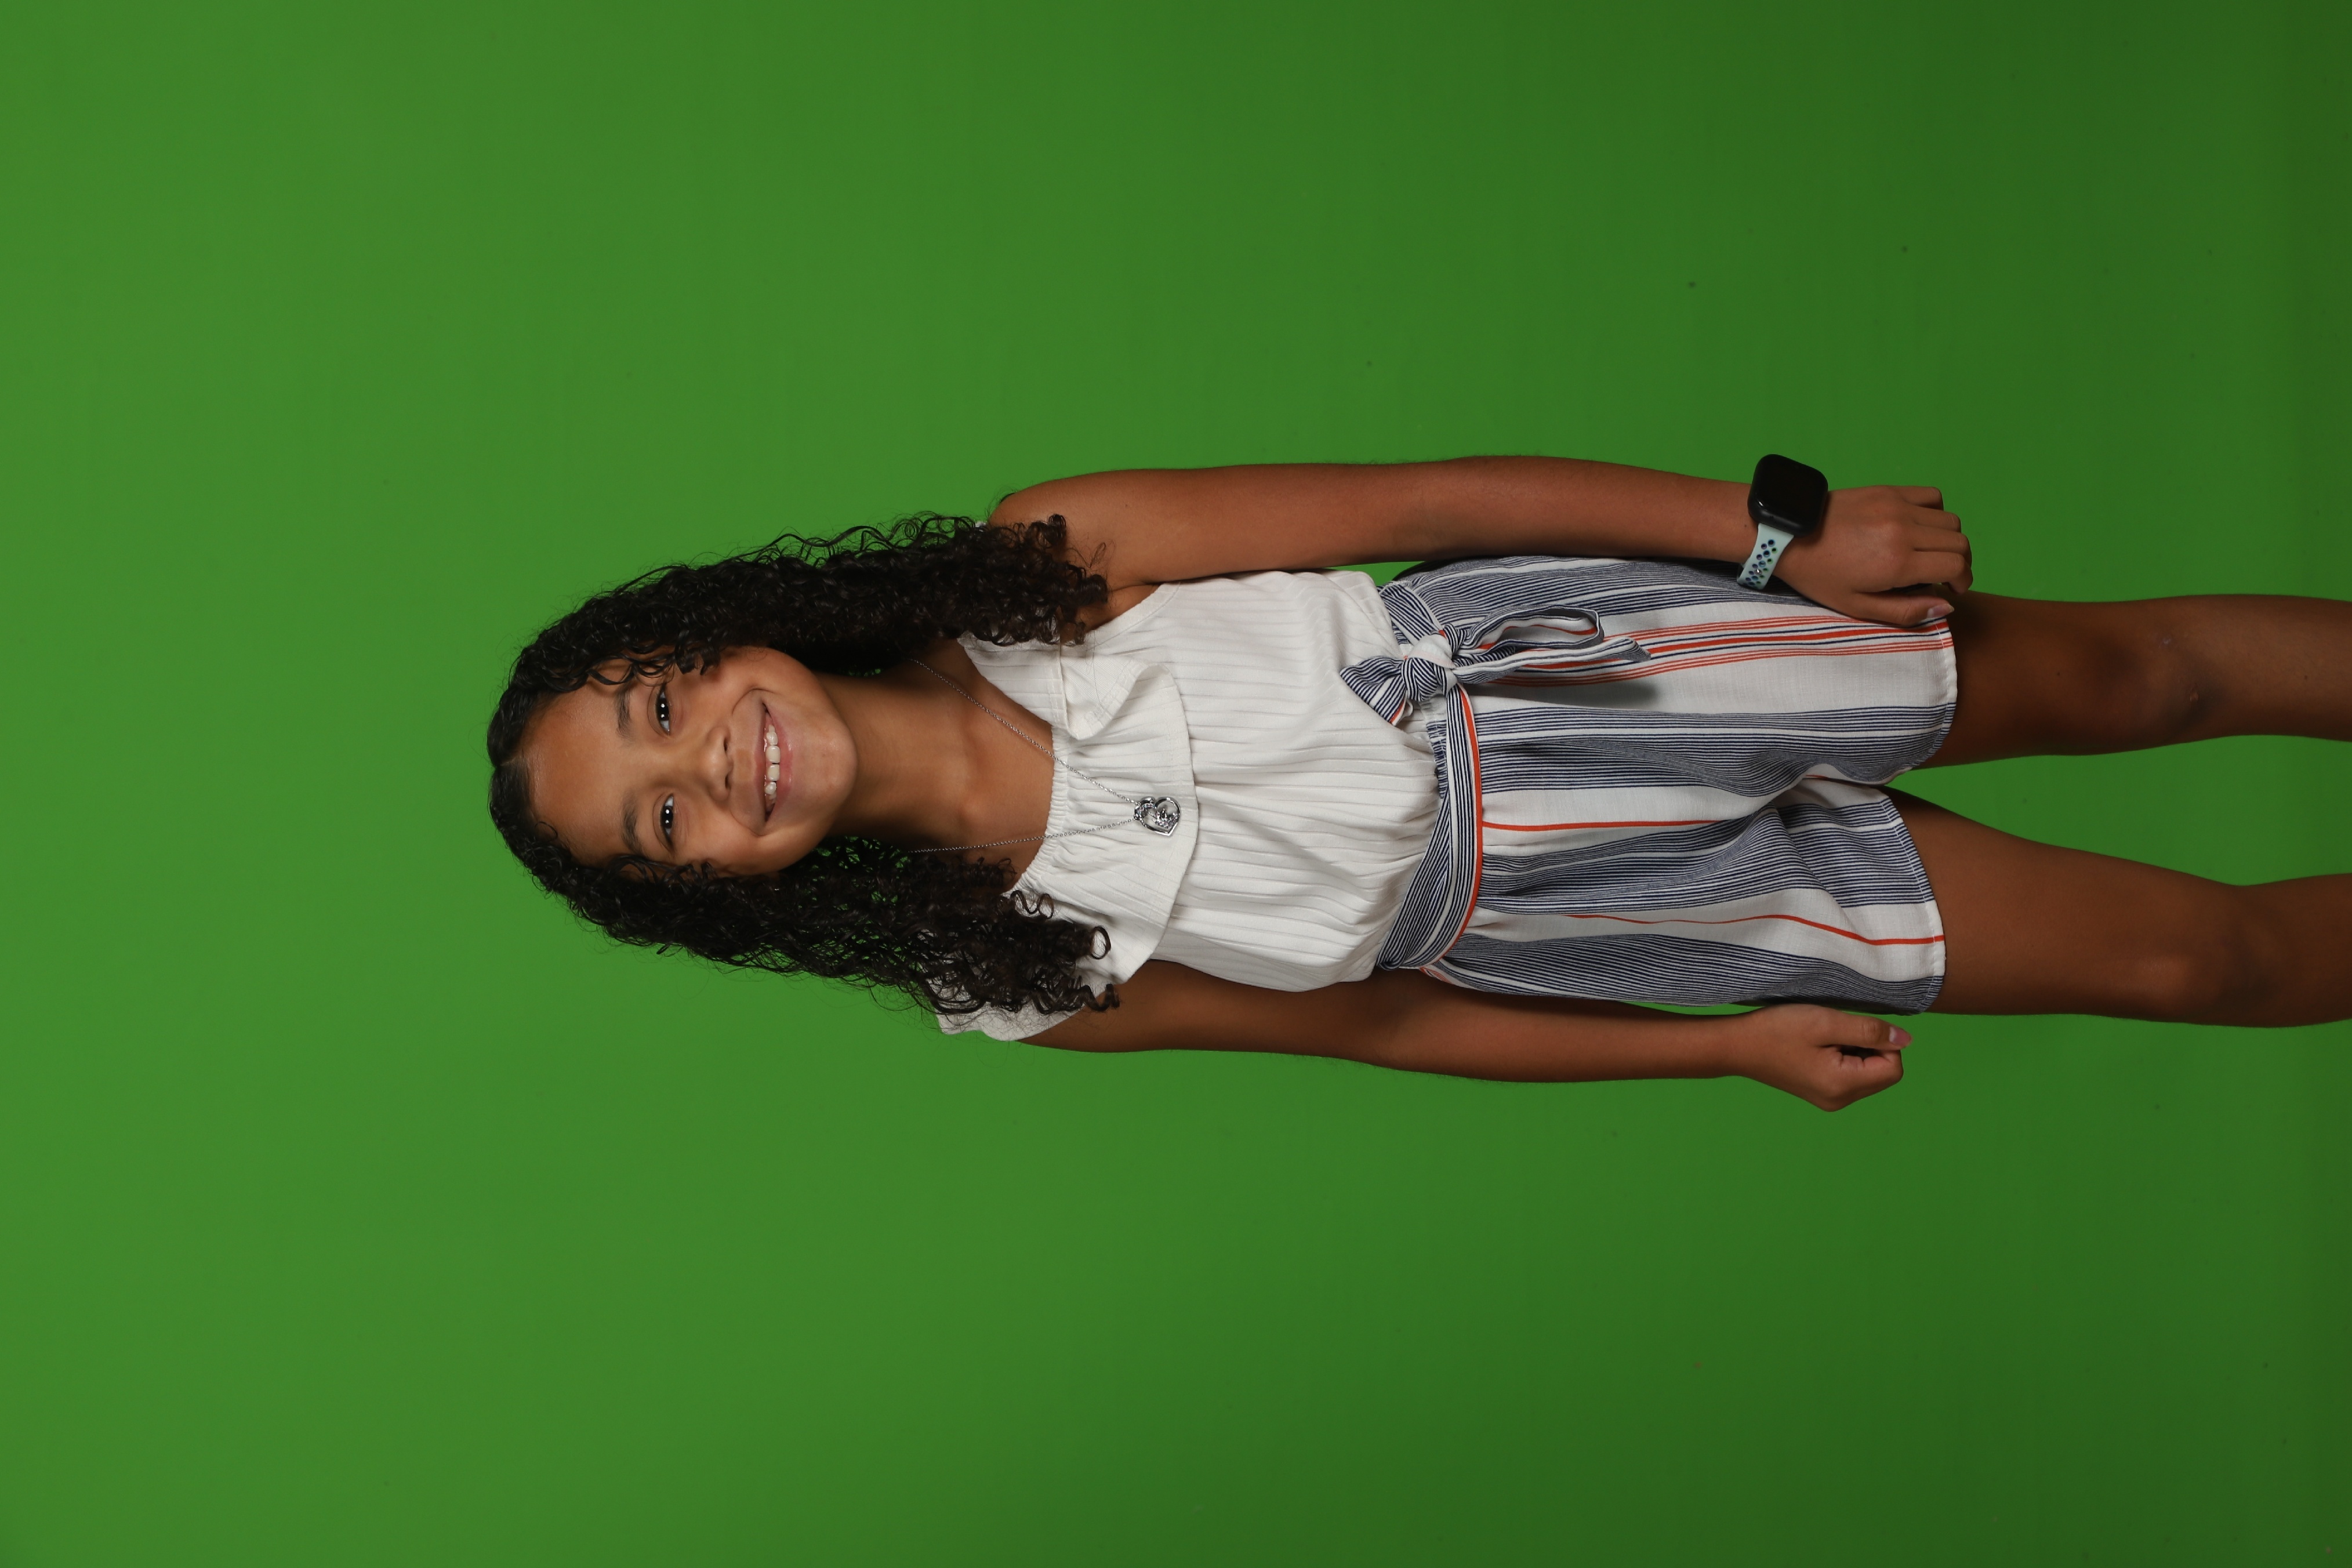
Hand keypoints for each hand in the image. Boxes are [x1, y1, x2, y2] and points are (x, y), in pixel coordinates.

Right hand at [1730, 1004, 1911, 1110]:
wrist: (1737, 1046)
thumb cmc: (1778, 1030)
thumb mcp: (1826, 1022)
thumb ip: (1869, 1031)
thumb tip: (1905, 1040)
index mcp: (1843, 1085)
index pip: (1894, 1068)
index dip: (1884, 1043)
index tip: (1853, 1028)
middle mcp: (1840, 1100)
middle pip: (1883, 1074)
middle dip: (1871, 1048)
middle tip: (1837, 1032)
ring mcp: (1830, 1099)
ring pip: (1868, 1075)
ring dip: (1857, 1052)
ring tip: (1825, 1038)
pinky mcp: (1821, 1093)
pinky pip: (1851, 1077)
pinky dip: (1845, 1059)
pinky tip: (1819, 1047)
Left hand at [1771, 485, 1971, 626]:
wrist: (1788, 536)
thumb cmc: (1820, 575)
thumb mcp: (1857, 606)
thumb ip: (1905, 610)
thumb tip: (1946, 606)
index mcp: (1897, 563)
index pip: (1956, 566)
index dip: (1963, 580)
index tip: (1953, 589)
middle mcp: (1904, 530)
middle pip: (1959, 542)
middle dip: (1959, 562)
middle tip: (1944, 575)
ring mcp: (1897, 506)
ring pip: (1950, 519)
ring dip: (1949, 539)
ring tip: (1930, 553)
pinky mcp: (1888, 490)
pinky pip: (1931, 495)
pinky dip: (1935, 512)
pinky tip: (1919, 527)